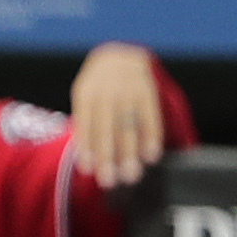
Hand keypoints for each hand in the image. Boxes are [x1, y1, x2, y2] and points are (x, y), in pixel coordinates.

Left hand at [67, 42, 166, 187]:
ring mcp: (128, 89)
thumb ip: (86, 122)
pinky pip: (151, 117)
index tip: (88, 170)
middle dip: (108, 156)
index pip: (84, 123)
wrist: (121, 55)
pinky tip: (151, 156)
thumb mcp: (86, 96)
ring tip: (131, 175)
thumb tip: (86, 158)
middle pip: (106, 128)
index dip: (86, 147)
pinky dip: (151, 137)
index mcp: (85, 92)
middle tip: (111, 181)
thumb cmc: (99, 85)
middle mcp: (106, 90)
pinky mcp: (148, 90)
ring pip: (129, 125)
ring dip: (130, 152)